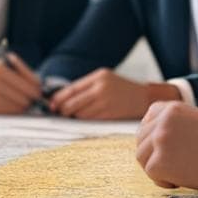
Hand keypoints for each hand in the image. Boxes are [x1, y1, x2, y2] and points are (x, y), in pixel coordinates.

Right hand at [0, 54, 41, 113]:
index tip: (39, 94)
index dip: (38, 90)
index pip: (29, 82)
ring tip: (21, 104)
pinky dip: (13, 112)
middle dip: (31, 100)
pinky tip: (11, 108)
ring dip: (23, 107)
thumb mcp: (0, 67)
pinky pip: (7, 113)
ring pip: (18, 106)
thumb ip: (20, 72)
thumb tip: (40, 87)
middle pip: (25, 96)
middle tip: (32, 101)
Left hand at [49, 69, 179, 119]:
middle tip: (60, 112)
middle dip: (63, 109)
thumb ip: (86, 86)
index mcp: (98, 76)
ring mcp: (106, 101)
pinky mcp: (110, 113)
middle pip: (72, 102)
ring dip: (74, 116)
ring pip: (80, 113)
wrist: (145, 97)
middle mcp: (101, 88)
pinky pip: (90, 119)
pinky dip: (84, 120)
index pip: (71, 88)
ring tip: (74, 115)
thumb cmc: (122, 89)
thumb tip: (62, 98)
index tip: (51, 104)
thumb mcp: (105, 80)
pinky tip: (84, 118)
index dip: (58, 98)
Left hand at [135, 100, 197, 191]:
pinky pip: (151, 174)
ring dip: (158, 169)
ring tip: (181, 174)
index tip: (165, 150)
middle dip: (154, 155)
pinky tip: (183, 181)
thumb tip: (160, 141)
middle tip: (175, 167)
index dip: (154, 138)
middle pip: (142, 141)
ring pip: (142, 157)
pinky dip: (164, 181)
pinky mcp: (160, 162)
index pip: (148, 121)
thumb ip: (180, 126)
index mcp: (173, 108)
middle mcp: (162, 121)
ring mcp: (159, 140)